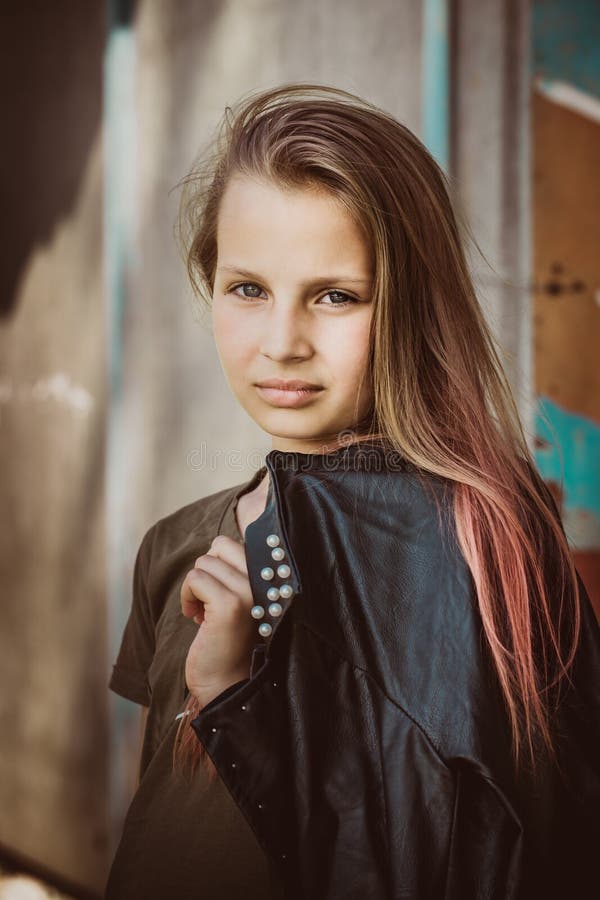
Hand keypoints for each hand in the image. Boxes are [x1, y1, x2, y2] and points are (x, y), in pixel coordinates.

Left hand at [180, 534, 255, 700]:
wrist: (227, 684)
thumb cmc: (228, 641)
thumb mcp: (238, 600)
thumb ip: (236, 573)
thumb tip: (215, 547)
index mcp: (270, 578)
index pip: (238, 542)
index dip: (219, 561)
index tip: (216, 590)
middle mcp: (265, 581)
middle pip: (220, 546)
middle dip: (206, 570)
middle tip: (208, 600)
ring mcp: (248, 592)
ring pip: (204, 563)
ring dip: (194, 588)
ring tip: (204, 614)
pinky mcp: (229, 606)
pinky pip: (195, 580)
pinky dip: (187, 598)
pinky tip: (196, 619)